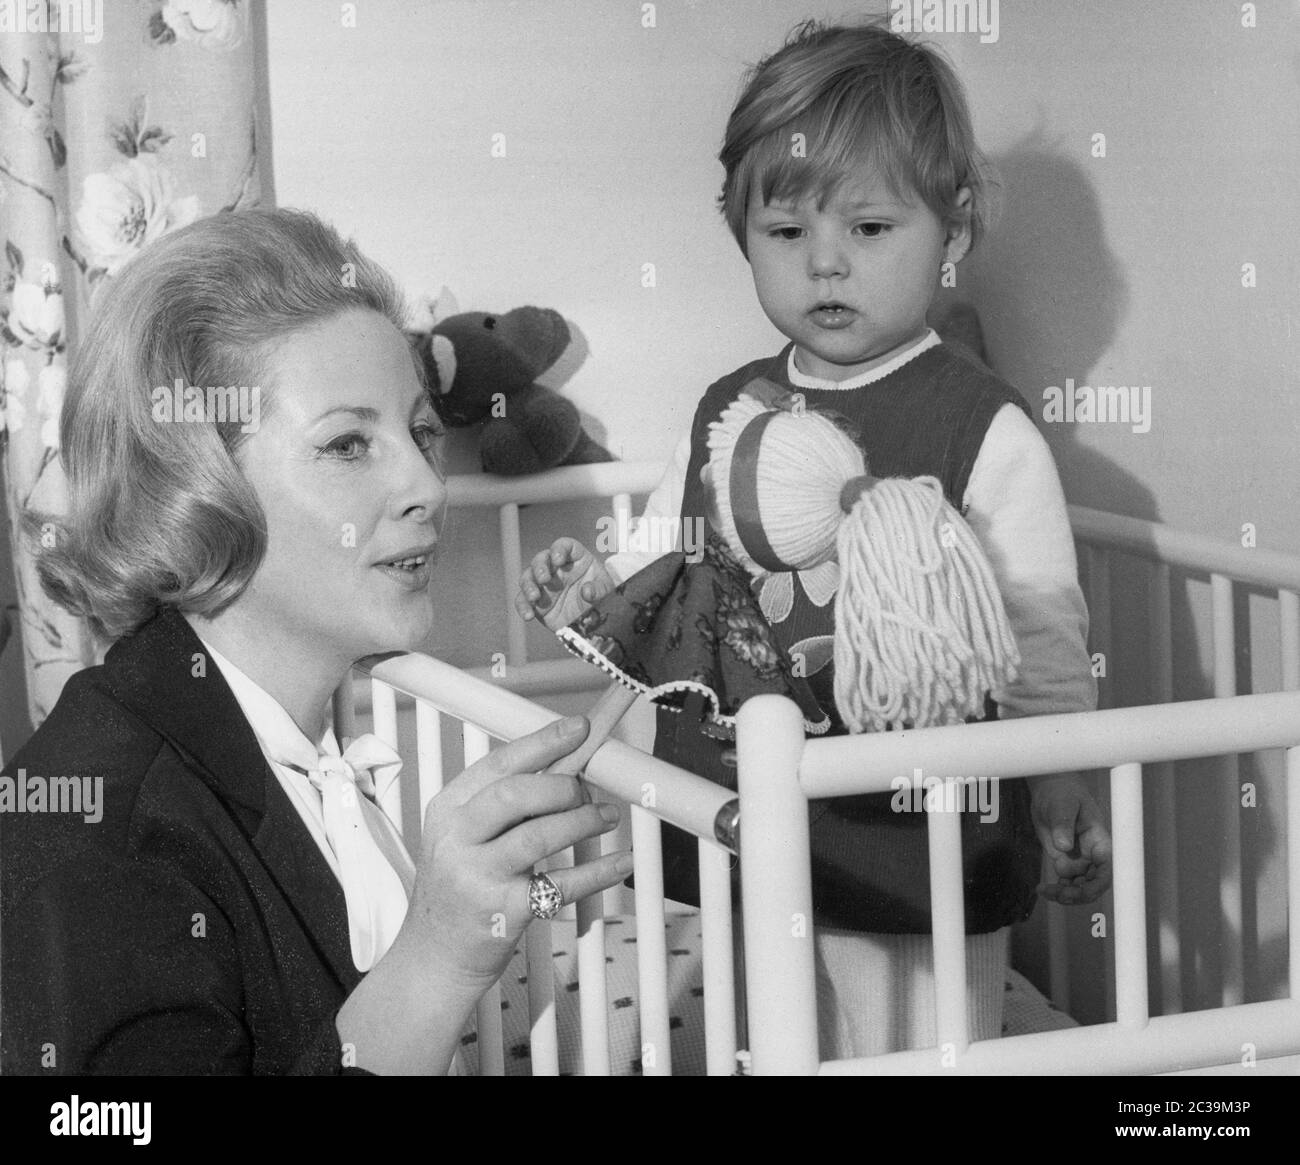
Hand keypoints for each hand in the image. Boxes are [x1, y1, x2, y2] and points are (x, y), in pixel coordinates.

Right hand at [338, 715, 630, 1072]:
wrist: (435, 956)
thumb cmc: (460, 887)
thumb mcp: (465, 837)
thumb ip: (505, 804)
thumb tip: (566, 766)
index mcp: (448, 809)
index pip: (497, 764)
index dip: (543, 741)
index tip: (579, 728)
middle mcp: (457, 840)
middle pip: (515, 795)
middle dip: (562, 786)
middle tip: (587, 791)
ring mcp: (477, 877)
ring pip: (538, 835)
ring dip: (582, 821)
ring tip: (606, 816)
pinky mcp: (504, 912)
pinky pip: (562, 884)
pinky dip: (599, 871)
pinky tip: (621, 861)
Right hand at [515, 537, 614, 630]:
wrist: (594, 620)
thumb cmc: (601, 597)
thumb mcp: (607, 591)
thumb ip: (599, 590)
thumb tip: (586, 591)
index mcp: (575, 558)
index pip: (564, 546)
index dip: (559, 549)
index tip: (558, 559)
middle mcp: (556, 568)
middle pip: (541, 559)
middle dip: (540, 567)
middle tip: (544, 578)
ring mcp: (544, 585)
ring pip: (528, 577)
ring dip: (528, 585)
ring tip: (534, 596)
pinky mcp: (536, 602)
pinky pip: (523, 601)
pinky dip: (523, 607)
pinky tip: (528, 615)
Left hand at [1029, 774, 1112, 904]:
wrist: (1050, 792)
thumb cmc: (1063, 794)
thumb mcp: (1062, 805)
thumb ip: (1063, 824)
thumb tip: (1063, 846)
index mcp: (1101, 842)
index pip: (1107, 869)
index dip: (1099, 884)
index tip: (1082, 891)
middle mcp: (1093, 855)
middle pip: (1094, 884)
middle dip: (1079, 894)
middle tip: (1059, 894)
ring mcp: (1080, 860)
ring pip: (1079, 887)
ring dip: (1065, 894)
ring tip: (1045, 891)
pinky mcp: (1065, 861)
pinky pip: (1065, 882)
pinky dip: (1055, 889)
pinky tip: (1042, 889)